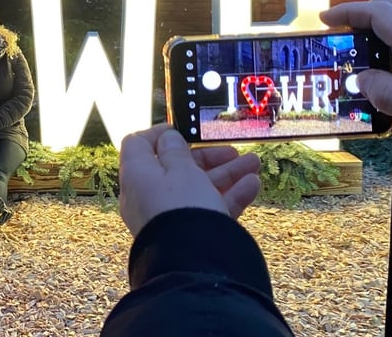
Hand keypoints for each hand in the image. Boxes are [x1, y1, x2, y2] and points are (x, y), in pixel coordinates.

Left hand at [118, 124, 260, 237]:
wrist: (194, 262)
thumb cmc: (183, 204)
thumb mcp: (181, 169)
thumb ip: (175, 150)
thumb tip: (167, 138)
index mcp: (137, 175)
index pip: (139, 146)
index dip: (160, 134)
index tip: (184, 130)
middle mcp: (147, 195)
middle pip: (176, 168)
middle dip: (208, 157)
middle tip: (233, 152)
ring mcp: (167, 216)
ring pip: (197, 188)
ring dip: (226, 174)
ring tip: (254, 165)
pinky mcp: (186, 233)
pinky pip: (206, 210)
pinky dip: (228, 197)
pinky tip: (253, 186)